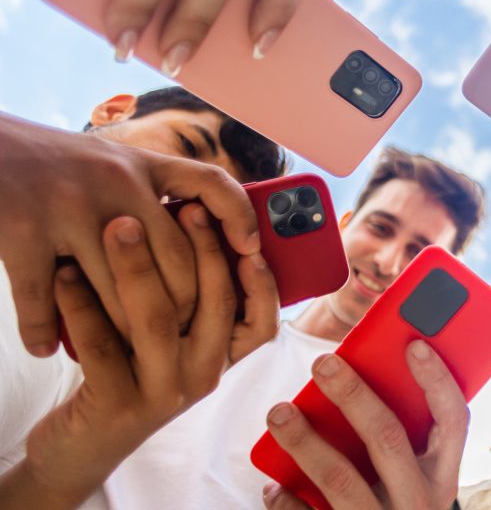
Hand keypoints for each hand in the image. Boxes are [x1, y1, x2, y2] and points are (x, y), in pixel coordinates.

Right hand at [0, 114, 263, 356]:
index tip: (251, 251)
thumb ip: (151, 194)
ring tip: (116, 353)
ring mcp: (70, 205)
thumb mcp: (110, 163)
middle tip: (171, 336)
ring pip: (117, 290)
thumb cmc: (47, 162)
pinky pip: (43, 297)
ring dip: (115, 330)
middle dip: (177, 308)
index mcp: (141, 164)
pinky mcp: (24, 230)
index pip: (210, 183)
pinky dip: (42, 331)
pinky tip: (45, 348)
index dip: (239, 217)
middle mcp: (114, 180)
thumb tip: (202, 242)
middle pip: (174, 262)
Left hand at [0, 208, 277, 507]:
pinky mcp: (120, 406)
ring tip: (119, 226)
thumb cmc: (129, 372)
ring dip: (138, 266)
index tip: (247, 237)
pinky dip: (81, 305)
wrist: (83, 444)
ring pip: (159, 320)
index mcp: (221, 357)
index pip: (263, 320)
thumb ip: (190, 298)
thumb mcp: (169, 340)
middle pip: (217, 306)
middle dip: (204, 249)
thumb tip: (196, 219)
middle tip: (182, 207)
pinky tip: (65, 274)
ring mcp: (165, 393)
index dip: (262, 280)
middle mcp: (203, 376)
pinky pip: (103, 346)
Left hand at [261, 341, 466, 509]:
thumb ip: (401, 428)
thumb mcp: (412, 473)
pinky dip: (288, 499)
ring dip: (306, 441)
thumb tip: (364, 360)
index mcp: (442, 474)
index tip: (414, 345)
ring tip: (280, 412)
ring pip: (341, 479)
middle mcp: (420, 501)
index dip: (437, 380)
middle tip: (323, 363)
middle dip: (354, 395)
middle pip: (388, 438)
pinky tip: (274, 484)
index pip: (452, 419)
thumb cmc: (391, 499)